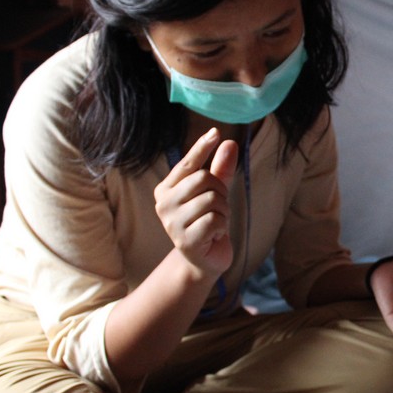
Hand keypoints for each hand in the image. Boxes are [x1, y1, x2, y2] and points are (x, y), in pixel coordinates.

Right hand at [154, 128, 237, 276]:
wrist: (204, 259)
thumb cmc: (207, 222)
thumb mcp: (216, 193)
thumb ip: (220, 170)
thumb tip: (229, 142)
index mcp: (166, 188)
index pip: (187, 163)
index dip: (202, 147)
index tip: (216, 133)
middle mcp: (163, 203)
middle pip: (205, 179)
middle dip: (221, 193)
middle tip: (217, 210)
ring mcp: (172, 222)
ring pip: (213, 200)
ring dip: (223, 212)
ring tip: (215, 224)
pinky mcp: (184, 240)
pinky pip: (215, 220)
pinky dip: (222, 227)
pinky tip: (214, 236)